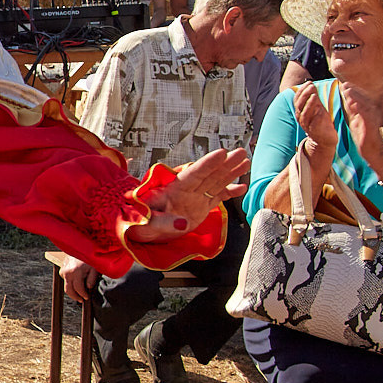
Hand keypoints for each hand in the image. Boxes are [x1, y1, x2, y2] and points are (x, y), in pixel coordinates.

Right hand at [59, 256, 99, 301]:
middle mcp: (67, 272)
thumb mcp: (94, 268)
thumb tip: (88, 288)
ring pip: (66, 287)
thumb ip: (92, 279)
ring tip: (80, 293)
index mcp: (76, 272)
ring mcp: (63, 271)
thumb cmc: (88, 258)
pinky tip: (77, 282)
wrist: (79, 247)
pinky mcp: (61, 271)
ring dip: (73, 291)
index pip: (78, 289)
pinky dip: (71, 284)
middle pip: (69, 290)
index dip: (83, 295)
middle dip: (75, 297)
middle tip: (81, 300)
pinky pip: (66, 281)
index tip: (87, 297)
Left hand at [129, 148, 251, 239]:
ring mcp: (194, 199)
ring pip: (215, 182)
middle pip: (209, 174)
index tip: (221, 153)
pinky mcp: (199, 208)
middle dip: (225, 163)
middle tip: (241, 152)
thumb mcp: (144, 223)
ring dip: (230, 173)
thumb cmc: (137, 223)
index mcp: (172, 189)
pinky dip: (229, 193)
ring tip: (245, 162)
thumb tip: (182, 223)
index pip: (193, 173)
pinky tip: (242, 187)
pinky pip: (216, 198)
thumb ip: (162, 222)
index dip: (207, 164)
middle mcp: (186, 191)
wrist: (138, 230)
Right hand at [290, 81, 337, 155]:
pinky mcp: (315, 132)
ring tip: (315, 96)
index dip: (302, 90)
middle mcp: (302, 118)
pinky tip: (320, 110)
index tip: (309, 82)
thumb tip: (311, 84)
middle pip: (299, 105)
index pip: (298, 99)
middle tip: (311, 86)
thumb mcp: (317, 107)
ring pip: (305, 114)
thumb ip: (313, 97)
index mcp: (301, 111)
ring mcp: (307, 125)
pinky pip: (314, 124)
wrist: (324, 140)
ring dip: (309, 104)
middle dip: (305, 95)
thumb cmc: (320, 122)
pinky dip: (316, 117)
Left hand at [339, 82, 382, 173]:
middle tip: (344, 84)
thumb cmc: (363, 135)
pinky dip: (359, 108)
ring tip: (347, 89)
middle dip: (353, 90)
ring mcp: (372, 118)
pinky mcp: (371, 125)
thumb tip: (347, 100)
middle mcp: (372, 112)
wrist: (371, 150)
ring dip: (356, 96)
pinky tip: (352, 103)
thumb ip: (352, 110)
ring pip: (364, 104)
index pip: (360, 98)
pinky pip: (366, 115)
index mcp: (368, 110)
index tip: (343, 84)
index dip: (352, 90)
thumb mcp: (356, 120)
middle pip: (362, 98)